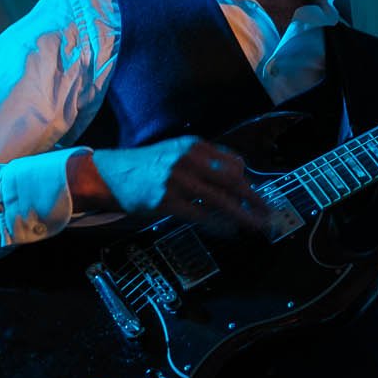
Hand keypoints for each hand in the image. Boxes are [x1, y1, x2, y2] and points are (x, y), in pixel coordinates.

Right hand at [68, 138, 269, 233]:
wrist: (108, 175)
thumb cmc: (145, 166)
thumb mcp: (175, 152)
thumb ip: (202, 160)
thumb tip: (235, 175)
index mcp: (193, 146)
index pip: (233, 162)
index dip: (248, 181)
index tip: (257, 195)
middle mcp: (187, 160)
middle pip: (232, 180)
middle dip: (254, 198)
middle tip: (269, 212)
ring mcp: (176, 181)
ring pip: (220, 199)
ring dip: (243, 215)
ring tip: (256, 226)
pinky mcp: (166, 202)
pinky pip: (200, 215)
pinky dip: (218, 225)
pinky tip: (228, 231)